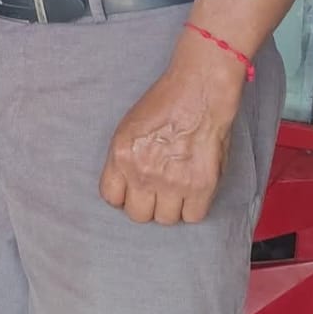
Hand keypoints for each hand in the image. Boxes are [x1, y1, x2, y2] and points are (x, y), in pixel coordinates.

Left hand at [98, 38, 246, 224]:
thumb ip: (123, 159)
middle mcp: (143, 172)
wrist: (198, 93)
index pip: (111, 197)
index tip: (131, 191)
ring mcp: (173, 182)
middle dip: (145, 204)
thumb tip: (125, 185)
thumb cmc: (163, 104)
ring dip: (170, 207)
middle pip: (137, 214)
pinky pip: (192, 217)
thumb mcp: (128, 128)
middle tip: (155, 192)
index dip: (122, 195)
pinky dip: (193, 208)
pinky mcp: (201, 187)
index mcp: (121, 155)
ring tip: (176, 190)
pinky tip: (193, 192)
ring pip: (165, 219)